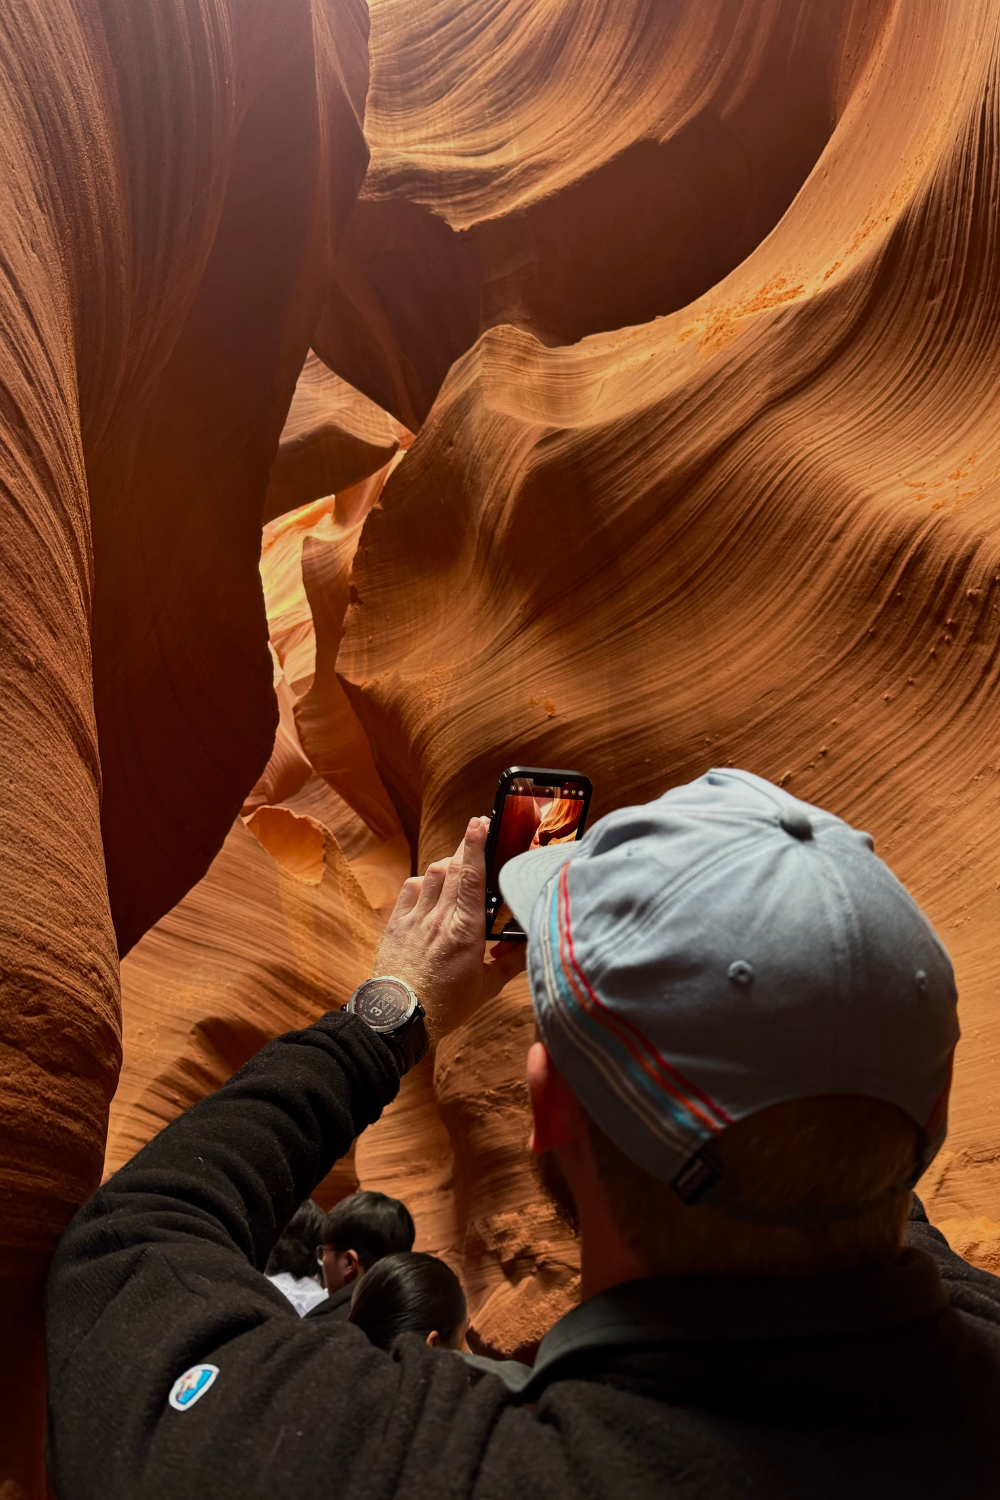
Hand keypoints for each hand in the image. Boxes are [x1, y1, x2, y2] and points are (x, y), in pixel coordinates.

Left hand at [372, 816, 526, 1035]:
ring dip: (447, 864)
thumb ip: (511, 961)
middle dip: (466, 846)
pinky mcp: (396, 924)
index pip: (471, 876)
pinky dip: (424, 882)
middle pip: (452, 867)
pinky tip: (432, 888)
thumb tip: (531, 944)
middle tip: (478, 832)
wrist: (398, 1019)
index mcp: (464, 930)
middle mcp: (438, 918)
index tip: (481, 822)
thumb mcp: (487, 987)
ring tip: (459, 867)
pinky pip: (410, 889)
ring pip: (431, 874)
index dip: (476, 845)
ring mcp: (414, 918)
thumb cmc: (445, 1006)